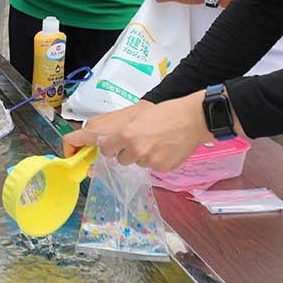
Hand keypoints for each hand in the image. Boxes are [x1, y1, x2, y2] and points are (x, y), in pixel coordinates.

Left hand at [64, 94, 210, 170]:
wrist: (193, 119)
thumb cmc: (164, 113)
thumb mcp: (135, 116)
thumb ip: (117, 131)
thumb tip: (101, 144)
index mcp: (125, 134)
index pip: (101, 147)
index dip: (99, 147)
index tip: (88, 150)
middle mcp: (134, 150)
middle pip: (117, 158)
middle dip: (122, 150)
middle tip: (137, 138)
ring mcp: (149, 161)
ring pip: (134, 162)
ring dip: (139, 155)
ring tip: (154, 141)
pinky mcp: (161, 168)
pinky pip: (150, 167)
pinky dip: (154, 160)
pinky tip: (164, 148)